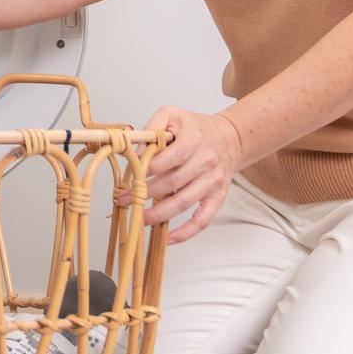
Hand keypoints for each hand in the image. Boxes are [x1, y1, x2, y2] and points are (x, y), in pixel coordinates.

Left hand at [116, 107, 242, 244]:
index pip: (164, 160)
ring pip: (182, 203)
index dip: (143, 169)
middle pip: (170, 183)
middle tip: (124, 198)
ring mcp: (212, 182)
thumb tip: (134, 151)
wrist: (229, 138)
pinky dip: (185, 232)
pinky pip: (202, 220)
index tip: (128, 175)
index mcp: (193, 140)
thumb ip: (152, 128)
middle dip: (143, 193)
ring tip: (138, 218)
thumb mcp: (172, 115)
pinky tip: (168, 238)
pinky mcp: (217, 197)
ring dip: (157, 214)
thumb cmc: (195, 128)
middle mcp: (205, 162)